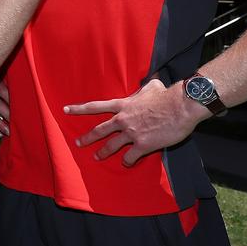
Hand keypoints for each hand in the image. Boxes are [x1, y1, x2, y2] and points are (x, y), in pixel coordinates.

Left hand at [65, 79, 208, 165]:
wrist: (181, 107)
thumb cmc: (167, 96)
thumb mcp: (151, 87)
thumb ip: (144, 88)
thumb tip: (152, 82)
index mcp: (122, 105)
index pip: (95, 107)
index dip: (79, 109)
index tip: (66, 110)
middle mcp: (123, 119)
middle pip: (99, 130)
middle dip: (87, 138)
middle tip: (78, 143)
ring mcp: (131, 133)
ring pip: (112, 145)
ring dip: (103, 152)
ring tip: (97, 157)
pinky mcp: (143, 145)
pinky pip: (131, 157)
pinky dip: (128, 161)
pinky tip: (127, 163)